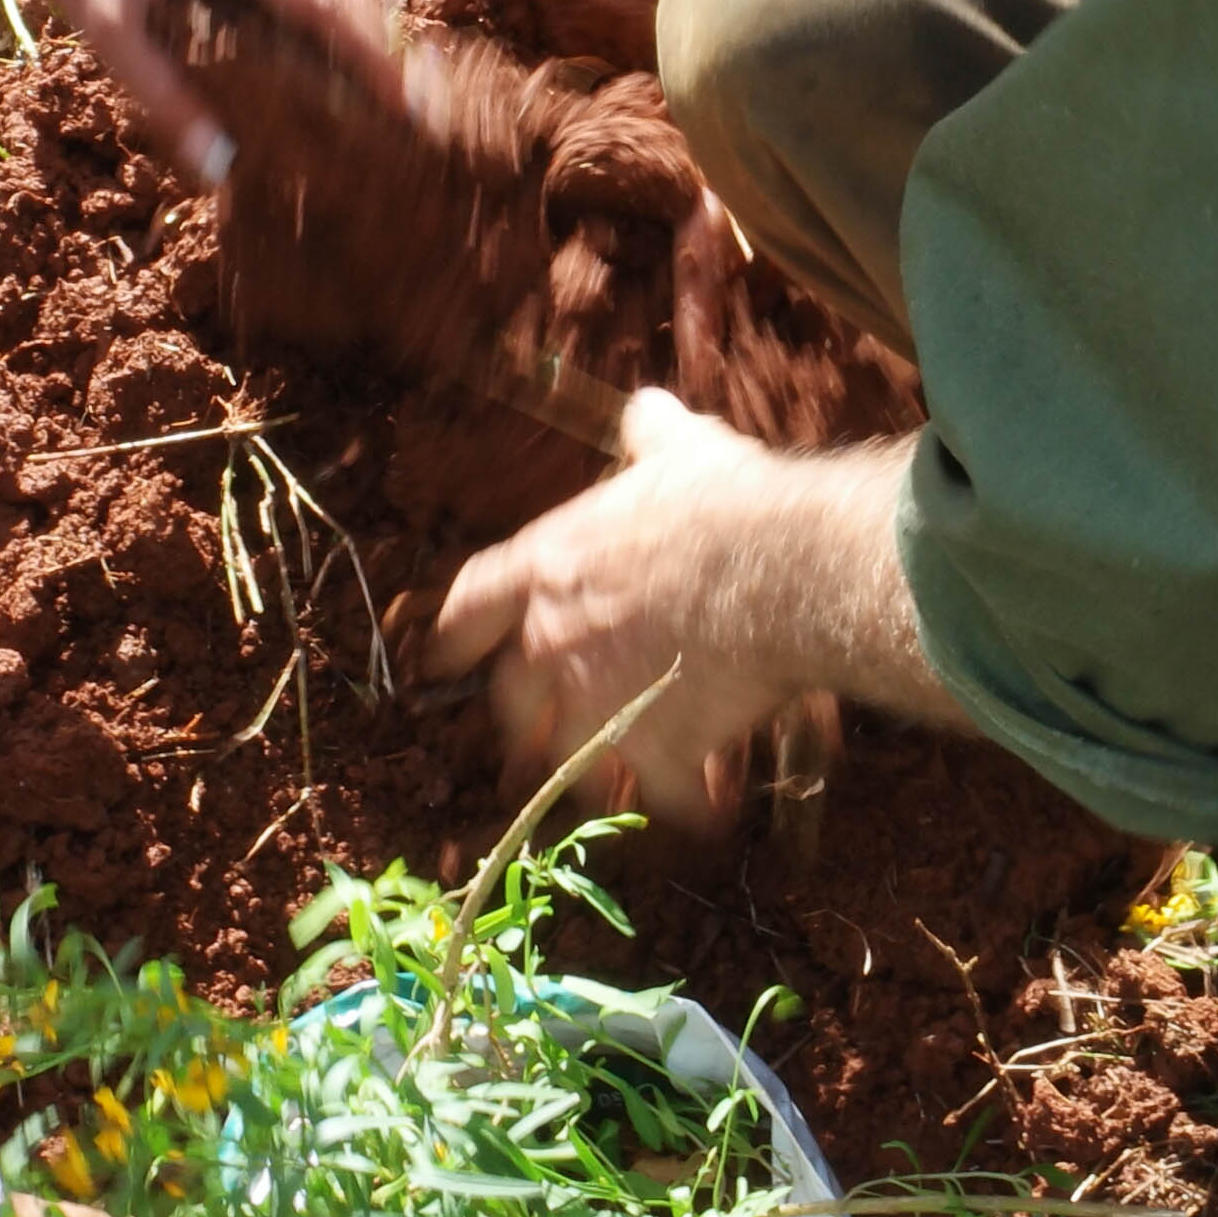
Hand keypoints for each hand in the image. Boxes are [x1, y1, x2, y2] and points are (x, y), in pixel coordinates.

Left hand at [0, 0, 404, 181]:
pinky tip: (328, 11)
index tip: (404, 101)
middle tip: (411, 92)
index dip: (370, 54)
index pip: (325, 0)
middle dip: (380, 32)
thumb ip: (165, 96)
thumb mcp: (105, 25)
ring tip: (381, 60)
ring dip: (358, 0)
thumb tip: (218, 167)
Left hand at [425, 393, 903, 828]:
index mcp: (547, 566)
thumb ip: (651, 435)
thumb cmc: (724, 502)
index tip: (442, 659)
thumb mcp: (679, 450)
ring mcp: (598, 703)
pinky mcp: (655, 748)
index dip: (456, 635)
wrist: (775, 567)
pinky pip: (663, 794)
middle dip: (526, 722)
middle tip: (541, 736)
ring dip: (600, 772)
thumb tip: (648, 407)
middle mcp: (554, 642)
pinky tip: (708, 808)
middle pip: (514, 699)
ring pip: (578, 759)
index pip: (474, 603)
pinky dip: (685, 804)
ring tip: (626, 784)